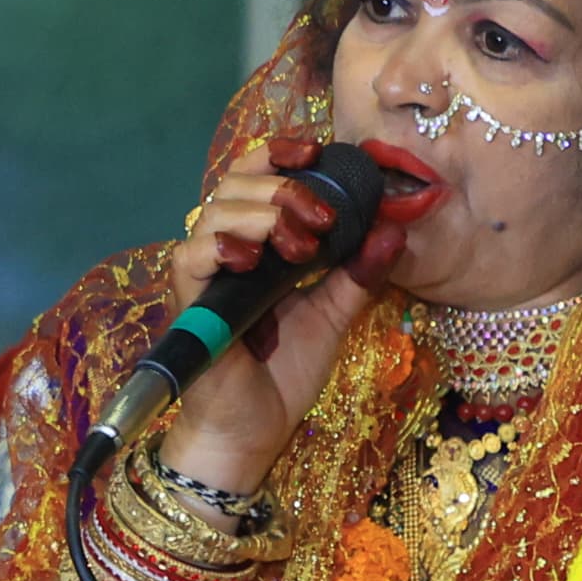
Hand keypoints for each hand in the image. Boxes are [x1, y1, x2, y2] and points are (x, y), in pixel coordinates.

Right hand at [145, 137, 391, 491]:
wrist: (253, 431)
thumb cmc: (284, 375)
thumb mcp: (333, 315)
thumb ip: (357, 274)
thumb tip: (393, 229)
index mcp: (257, 245)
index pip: (255, 177)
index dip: (279, 153)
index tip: (315, 149)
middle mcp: (225, 250)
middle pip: (234, 183)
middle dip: (284, 188)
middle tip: (324, 220)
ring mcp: (203, 274)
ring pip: (215, 210)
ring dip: (262, 214)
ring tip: (301, 246)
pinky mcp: (188, 302)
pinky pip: (190, 255)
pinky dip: (221, 245)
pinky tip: (252, 258)